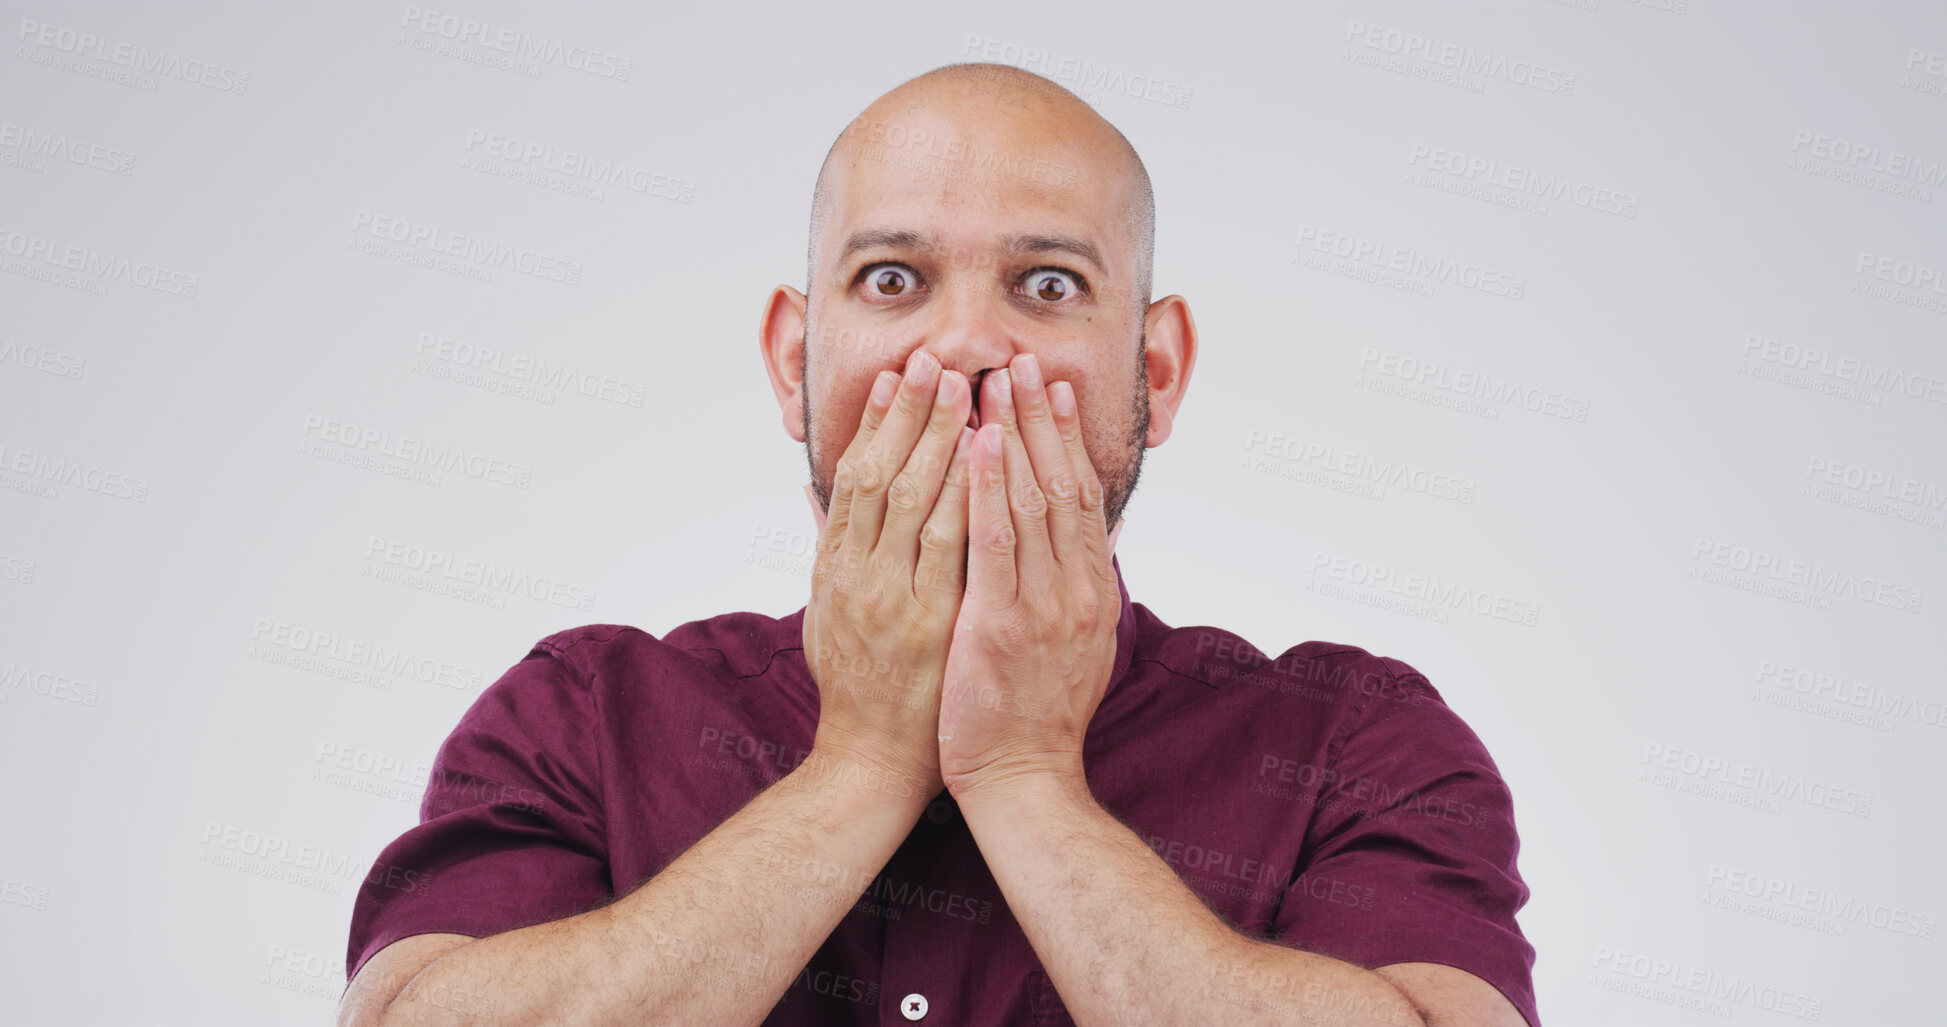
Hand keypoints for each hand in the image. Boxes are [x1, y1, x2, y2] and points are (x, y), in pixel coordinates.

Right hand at [802, 349, 974, 805]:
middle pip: (884, 473)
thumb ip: (830, 552)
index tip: (898, 377)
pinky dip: (967, 495)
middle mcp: (857, 574)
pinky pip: (950, 546)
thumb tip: (817, 495)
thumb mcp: (827, 615)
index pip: (856, 476)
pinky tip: (985, 456)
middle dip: (912, 413)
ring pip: (915, 498)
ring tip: (964, 387)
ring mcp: (892, 597)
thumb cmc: (859, 692)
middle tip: (935, 359)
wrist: (870, 766)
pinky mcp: (927, 623)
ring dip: (941, 437)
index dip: (877, 422)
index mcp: (835, 568)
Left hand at [937, 353, 1121, 799]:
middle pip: (1060, 484)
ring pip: (1030, 501)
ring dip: (1010, 433)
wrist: (1024, 782)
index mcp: (1091, 591)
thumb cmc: (1034, 716)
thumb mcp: (1074, 644)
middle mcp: (1076, 590)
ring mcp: (1043, 607)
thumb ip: (1076, 587)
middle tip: (1020, 361)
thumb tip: (1090, 537)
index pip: (1081, 496)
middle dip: (1038, 417)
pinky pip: (993, 543)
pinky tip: (974, 444)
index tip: (1051, 388)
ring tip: (993, 381)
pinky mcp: (1002, 625)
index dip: (1066, 437)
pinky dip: (985, 488)